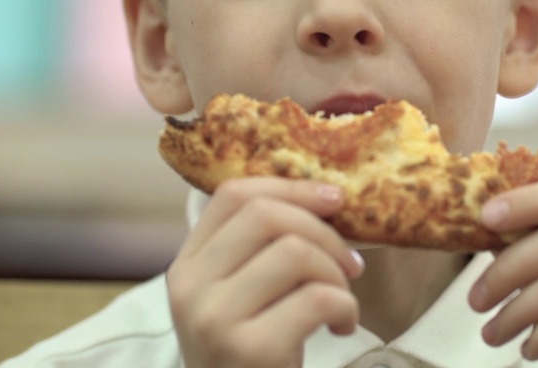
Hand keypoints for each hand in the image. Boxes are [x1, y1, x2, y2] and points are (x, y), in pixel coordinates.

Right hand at [166, 178, 365, 367]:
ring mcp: (215, 320)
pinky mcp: (249, 350)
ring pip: (294, 252)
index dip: (290, 187)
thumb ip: (257, 253)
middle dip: (324, 232)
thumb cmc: (249, 361)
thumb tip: (324, 198)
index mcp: (186, 267)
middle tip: (350, 263)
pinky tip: (342, 327)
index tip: (334, 198)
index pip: (233, 195)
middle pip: (266, 216)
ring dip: (336, 273)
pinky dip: (345, 307)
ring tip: (342, 301)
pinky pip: (317, 298)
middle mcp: (191, 289)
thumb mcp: (237, 301)